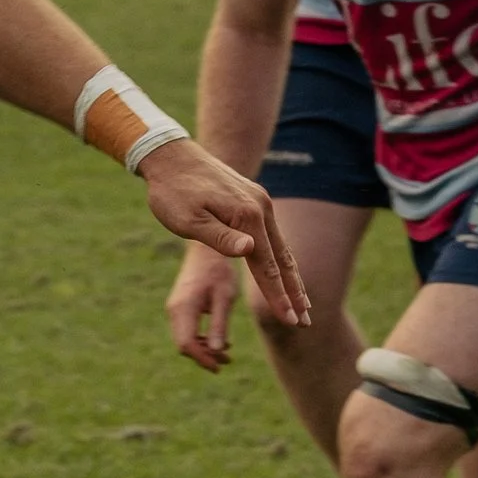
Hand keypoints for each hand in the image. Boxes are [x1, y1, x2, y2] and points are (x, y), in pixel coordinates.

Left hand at [140, 140, 308, 330]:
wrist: (171, 156)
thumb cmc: (173, 193)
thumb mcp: (188, 220)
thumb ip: (219, 237)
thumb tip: (249, 250)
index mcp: (246, 217)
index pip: (267, 266)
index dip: (278, 296)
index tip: (290, 320)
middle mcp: (261, 208)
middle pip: (283, 259)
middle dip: (294, 292)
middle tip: (305, 321)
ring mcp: (260, 202)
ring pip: (282, 247)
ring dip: (292, 277)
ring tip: (302, 303)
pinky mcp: (254, 200)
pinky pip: (274, 235)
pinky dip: (282, 257)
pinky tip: (284, 270)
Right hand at [166, 242, 237, 372]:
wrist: (206, 249)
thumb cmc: (219, 271)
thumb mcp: (224, 298)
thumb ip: (219, 324)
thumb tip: (217, 352)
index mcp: (183, 308)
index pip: (186, 344)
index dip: (202, 359)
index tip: (220, 366)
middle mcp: (174, 310)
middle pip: (184, 345)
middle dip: (204, 356)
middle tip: (227, 361)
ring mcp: (174, 308)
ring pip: (184, 339)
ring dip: (203, 349)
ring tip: (227, 354)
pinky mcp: (179, 306)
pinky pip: (186, 330)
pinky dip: (200, 339)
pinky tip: (218, 340)